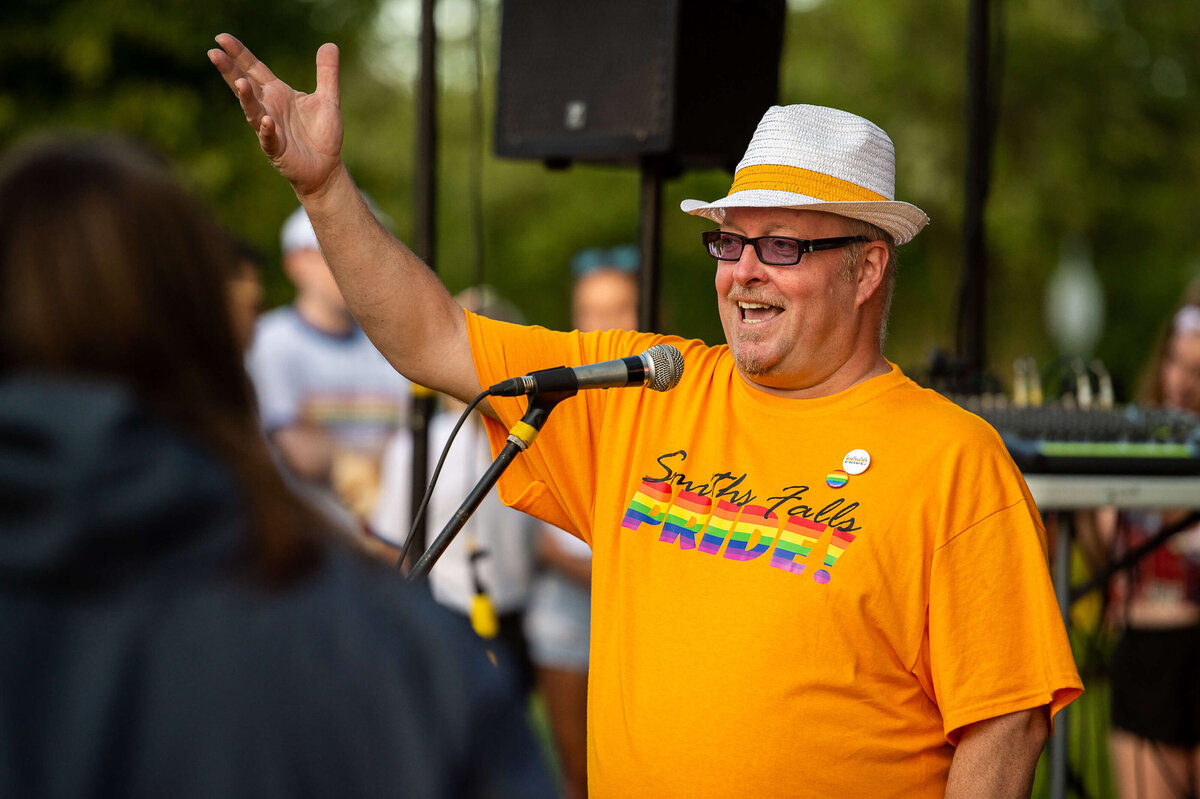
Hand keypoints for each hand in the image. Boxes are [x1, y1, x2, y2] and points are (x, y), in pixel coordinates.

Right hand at [208, 33, 343, 198]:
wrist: (327, 167)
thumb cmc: (322, 134)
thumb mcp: (328, 98)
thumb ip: (327, 72)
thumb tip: (330, 44)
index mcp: (277, 93)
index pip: (254, 68)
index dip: (239, 53)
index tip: (221, 37)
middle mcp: (269, 108)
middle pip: (245, 85)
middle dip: (230, 70)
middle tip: (213, 52)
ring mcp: (270, 128)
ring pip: (253, 111)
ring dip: (246, 98)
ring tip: (240, 83)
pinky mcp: (277, 149)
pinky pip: (269, 138)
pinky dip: (267, 130)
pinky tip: (267, 122)